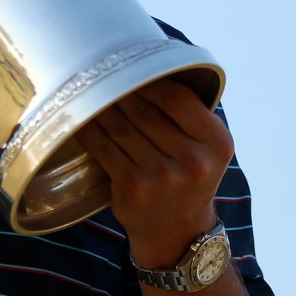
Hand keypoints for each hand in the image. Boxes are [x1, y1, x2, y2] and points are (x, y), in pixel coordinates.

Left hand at [76, 79, 233, 266]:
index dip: (149, 80)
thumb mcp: (206, 146)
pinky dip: (88, 129)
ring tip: (87, 90)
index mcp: (217, 143)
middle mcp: (193, 161)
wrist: (177, 231)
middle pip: (145, 110)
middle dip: (119, 91)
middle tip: (101, 74)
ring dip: (99, 106)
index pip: (177, 98)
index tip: (130, 68)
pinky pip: (104, 147)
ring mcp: (162, 176)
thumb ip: (188, 113)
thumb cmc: (188, 176)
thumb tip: (146, 64)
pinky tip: (78, 116)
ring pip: (121, 126)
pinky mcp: (133, 187)